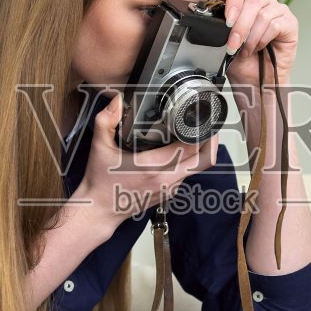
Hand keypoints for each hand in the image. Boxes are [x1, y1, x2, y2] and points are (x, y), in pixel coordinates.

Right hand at [72, 90, 219, 222]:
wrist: (99, 210)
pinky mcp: (168, 193)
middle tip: (209, 125)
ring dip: (200, 152)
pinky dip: (188, 162)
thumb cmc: (100, 182)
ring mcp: (170, 188)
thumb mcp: (99, 147)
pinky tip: (179, 150)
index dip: (202, 132)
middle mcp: (167, 179)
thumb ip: (106, 120)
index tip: (203, 118)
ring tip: (195, 134)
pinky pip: (186, 175)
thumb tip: (117, 100)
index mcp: (154, 166)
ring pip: (197, 169)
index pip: (191, 148)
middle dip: (211, 141)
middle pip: (205, 161)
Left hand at [207, 0, 298, 96]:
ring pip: (262, 14)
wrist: (253, 80)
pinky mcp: (290, 23)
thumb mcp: (221, 35)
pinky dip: (262, 39)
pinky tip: (258, 48)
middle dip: (239, 24)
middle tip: (232, 43)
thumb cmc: (239, 59)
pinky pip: (274, 25)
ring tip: (245, 50)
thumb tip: (212, 2)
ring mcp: (278, 10)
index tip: (226, 19)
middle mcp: (263, 0)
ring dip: (250, 36)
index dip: (231, 0)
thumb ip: (218, 15)